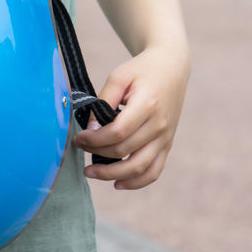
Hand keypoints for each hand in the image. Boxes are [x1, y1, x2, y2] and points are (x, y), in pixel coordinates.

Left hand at [73, 45, 189, 189]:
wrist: (171, 68)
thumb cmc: (141, 71)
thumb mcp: (119, 77)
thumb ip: (103, 100)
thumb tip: (92, 128)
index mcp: (147, 105)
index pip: (118, 132)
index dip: (95, 139)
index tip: (79, 137)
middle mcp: (159, 125)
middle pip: (125, 151)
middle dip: (97, 153)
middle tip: (79, 148)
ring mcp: (166, 138)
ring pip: (140, 167)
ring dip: (113, 175)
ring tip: (91, 173)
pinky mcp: (167, 144)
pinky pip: (154, 171)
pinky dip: (136, 182)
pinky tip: (118, 183)